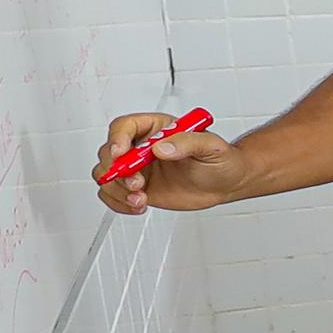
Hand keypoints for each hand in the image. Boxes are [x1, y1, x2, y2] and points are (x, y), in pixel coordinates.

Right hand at [92, 111, 241, 214]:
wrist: (226, 183)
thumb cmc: (221, 159)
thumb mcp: (211, 146)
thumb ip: (188, 143)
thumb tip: (161, 147)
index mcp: (156, 129)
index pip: (125, 126)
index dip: (118, 139)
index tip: (121, 153)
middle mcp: (142, 147)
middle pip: (109, 153)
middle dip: (118, 171)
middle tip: (138, 183)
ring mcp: (138, 169)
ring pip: (106, 175)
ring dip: (117, 190)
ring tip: (141, 199)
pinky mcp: (138, 188)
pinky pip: (113, 194)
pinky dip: (118, 203)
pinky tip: (138, 206)